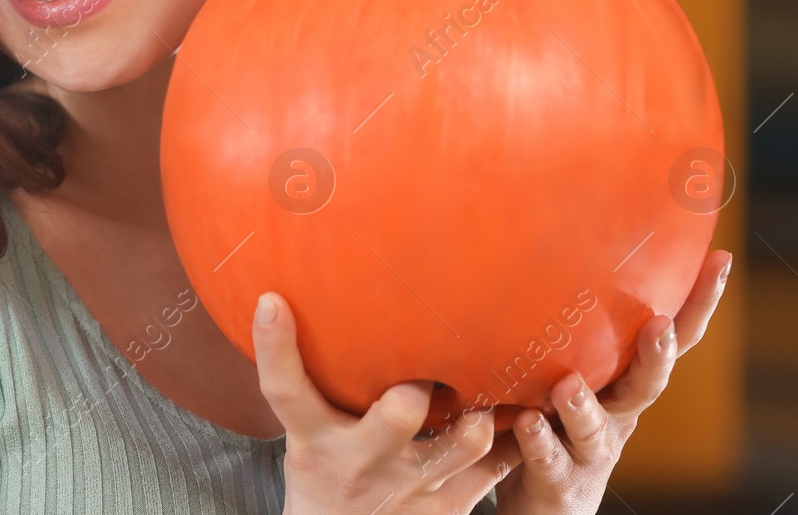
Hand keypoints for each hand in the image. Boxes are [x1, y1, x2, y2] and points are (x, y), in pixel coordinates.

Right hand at [253, 292, 516, 514]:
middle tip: (433, 352)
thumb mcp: (306, 438)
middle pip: (398, 413)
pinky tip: (525, 411)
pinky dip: (514, 438)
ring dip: (483, 408)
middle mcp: (363, 460)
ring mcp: (411, 487)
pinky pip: (496, 468)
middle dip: (422, 379)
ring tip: (495, 377)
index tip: (272, 303)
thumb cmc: (325, 478)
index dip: (276, 346)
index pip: (285, 391)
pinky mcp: (449, 507)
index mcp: (316, 440)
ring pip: (467, 440)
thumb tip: (287, 302)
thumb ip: (311, 386)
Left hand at [492, 249, 732, 513]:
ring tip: (567, 385)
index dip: (699, 304)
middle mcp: (617, 414)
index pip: (670, 340)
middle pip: (647, 386)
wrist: (545, 506)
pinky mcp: (558, 481)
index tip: (721, 260)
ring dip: (584, 406)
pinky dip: (538, 441)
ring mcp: (591, 451)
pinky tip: (526, 421)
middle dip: (656, 357)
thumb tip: (561, 243)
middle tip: (657, 326)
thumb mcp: (568, 371)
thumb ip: (570, 328)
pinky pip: (548, 460)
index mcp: (625, 380)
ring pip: (595, 428)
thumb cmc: (556, 421)